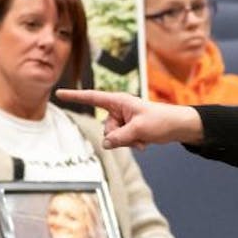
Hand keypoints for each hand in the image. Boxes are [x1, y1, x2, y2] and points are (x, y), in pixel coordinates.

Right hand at [55, 89, 203, 149]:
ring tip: (143, 137)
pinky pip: (122, 141)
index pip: (92, 97)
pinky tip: (145, 142)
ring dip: (127, 141)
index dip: (75, 96)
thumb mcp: (139, 129)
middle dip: (118, 136)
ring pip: (113, 137)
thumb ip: (120, 137)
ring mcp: (124, 120)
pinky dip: (132, 144)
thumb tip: (105, 144)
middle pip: (105, 128)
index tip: (59, 93)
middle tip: (136, 134)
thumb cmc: (161, 121)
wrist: (178, 126)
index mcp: (119, 101)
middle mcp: (119, 109)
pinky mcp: (129, 129)